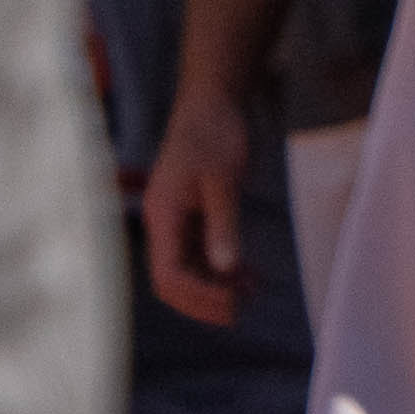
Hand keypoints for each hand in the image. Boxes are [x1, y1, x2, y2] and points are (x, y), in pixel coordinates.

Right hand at [139, 59, 252, 323]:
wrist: (213, 101)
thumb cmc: (215, 132)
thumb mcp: (223, 179)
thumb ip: (223, 224)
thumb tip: (225, 268)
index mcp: (163, 214)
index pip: (170, 274)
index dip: (199, 296)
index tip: (232, 302)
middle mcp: (164, 222)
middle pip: (172, 280)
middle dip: (203, 301)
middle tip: (238, 312)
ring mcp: (177, 220)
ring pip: (189, 269)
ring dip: (216, 286)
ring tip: (251, 295)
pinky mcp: (192, 215)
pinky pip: (201, 253)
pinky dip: (221, 268)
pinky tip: (247, 276)